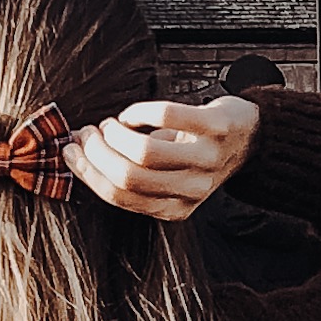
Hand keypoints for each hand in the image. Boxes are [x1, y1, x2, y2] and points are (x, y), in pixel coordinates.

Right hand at [68, 94, 258, 222]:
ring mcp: (206, 159)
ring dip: (116, 133)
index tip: (71, 150)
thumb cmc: (196, 154)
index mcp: (175, 209)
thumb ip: (128, 172)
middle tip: (88, 133)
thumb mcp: (165, 175)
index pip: (119, 196)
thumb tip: (76, 153)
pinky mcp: (215, 128)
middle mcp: (192, 190)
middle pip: (127, 176)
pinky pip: (166, 116)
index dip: (87, 171)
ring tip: (112, 123)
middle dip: (97, 151)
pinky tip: (134, 114)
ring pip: (143, 151)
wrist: (249, 137)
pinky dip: (140, 111)